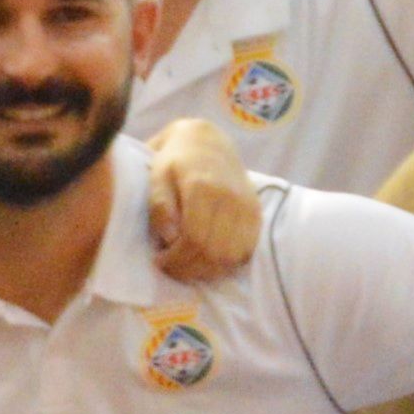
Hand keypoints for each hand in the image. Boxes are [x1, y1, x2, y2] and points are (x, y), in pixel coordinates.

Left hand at [136, 117, 263, 281]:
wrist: (207, 143)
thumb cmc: (175, 162)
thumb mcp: (157, 177)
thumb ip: (160, 206)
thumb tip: (169, 238)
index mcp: (203, 187)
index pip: (194, 238)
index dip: (176, 258)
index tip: (159, 261)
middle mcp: (230, 198)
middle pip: (213, 252)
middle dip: (189, 269)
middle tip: (171, 268)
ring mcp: (247, 207)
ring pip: (231, 256)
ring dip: (207, 270)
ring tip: (188, 265)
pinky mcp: (256, 214)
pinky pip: (245, 251)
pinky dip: (226, 264)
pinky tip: (207, 260)